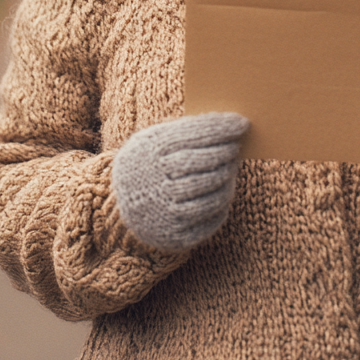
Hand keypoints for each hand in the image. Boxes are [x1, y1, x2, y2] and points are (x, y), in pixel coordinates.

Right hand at [111, 112, 248, 251]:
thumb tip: (229, 124)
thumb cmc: (148, 164)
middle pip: (203, 164)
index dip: (220, 128)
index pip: (192, 136)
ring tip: (230, 167)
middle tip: (236, 146)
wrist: (117, 205)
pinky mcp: (175, 236)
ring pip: (212, 194)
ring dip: (228, 179)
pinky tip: (223, 191)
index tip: (242, 122)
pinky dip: (222, 205)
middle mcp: (156, 184)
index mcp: (149, 154)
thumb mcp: (153, 140)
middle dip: (225, 152)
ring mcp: (166, 212)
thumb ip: (185, 131)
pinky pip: (210, 220)